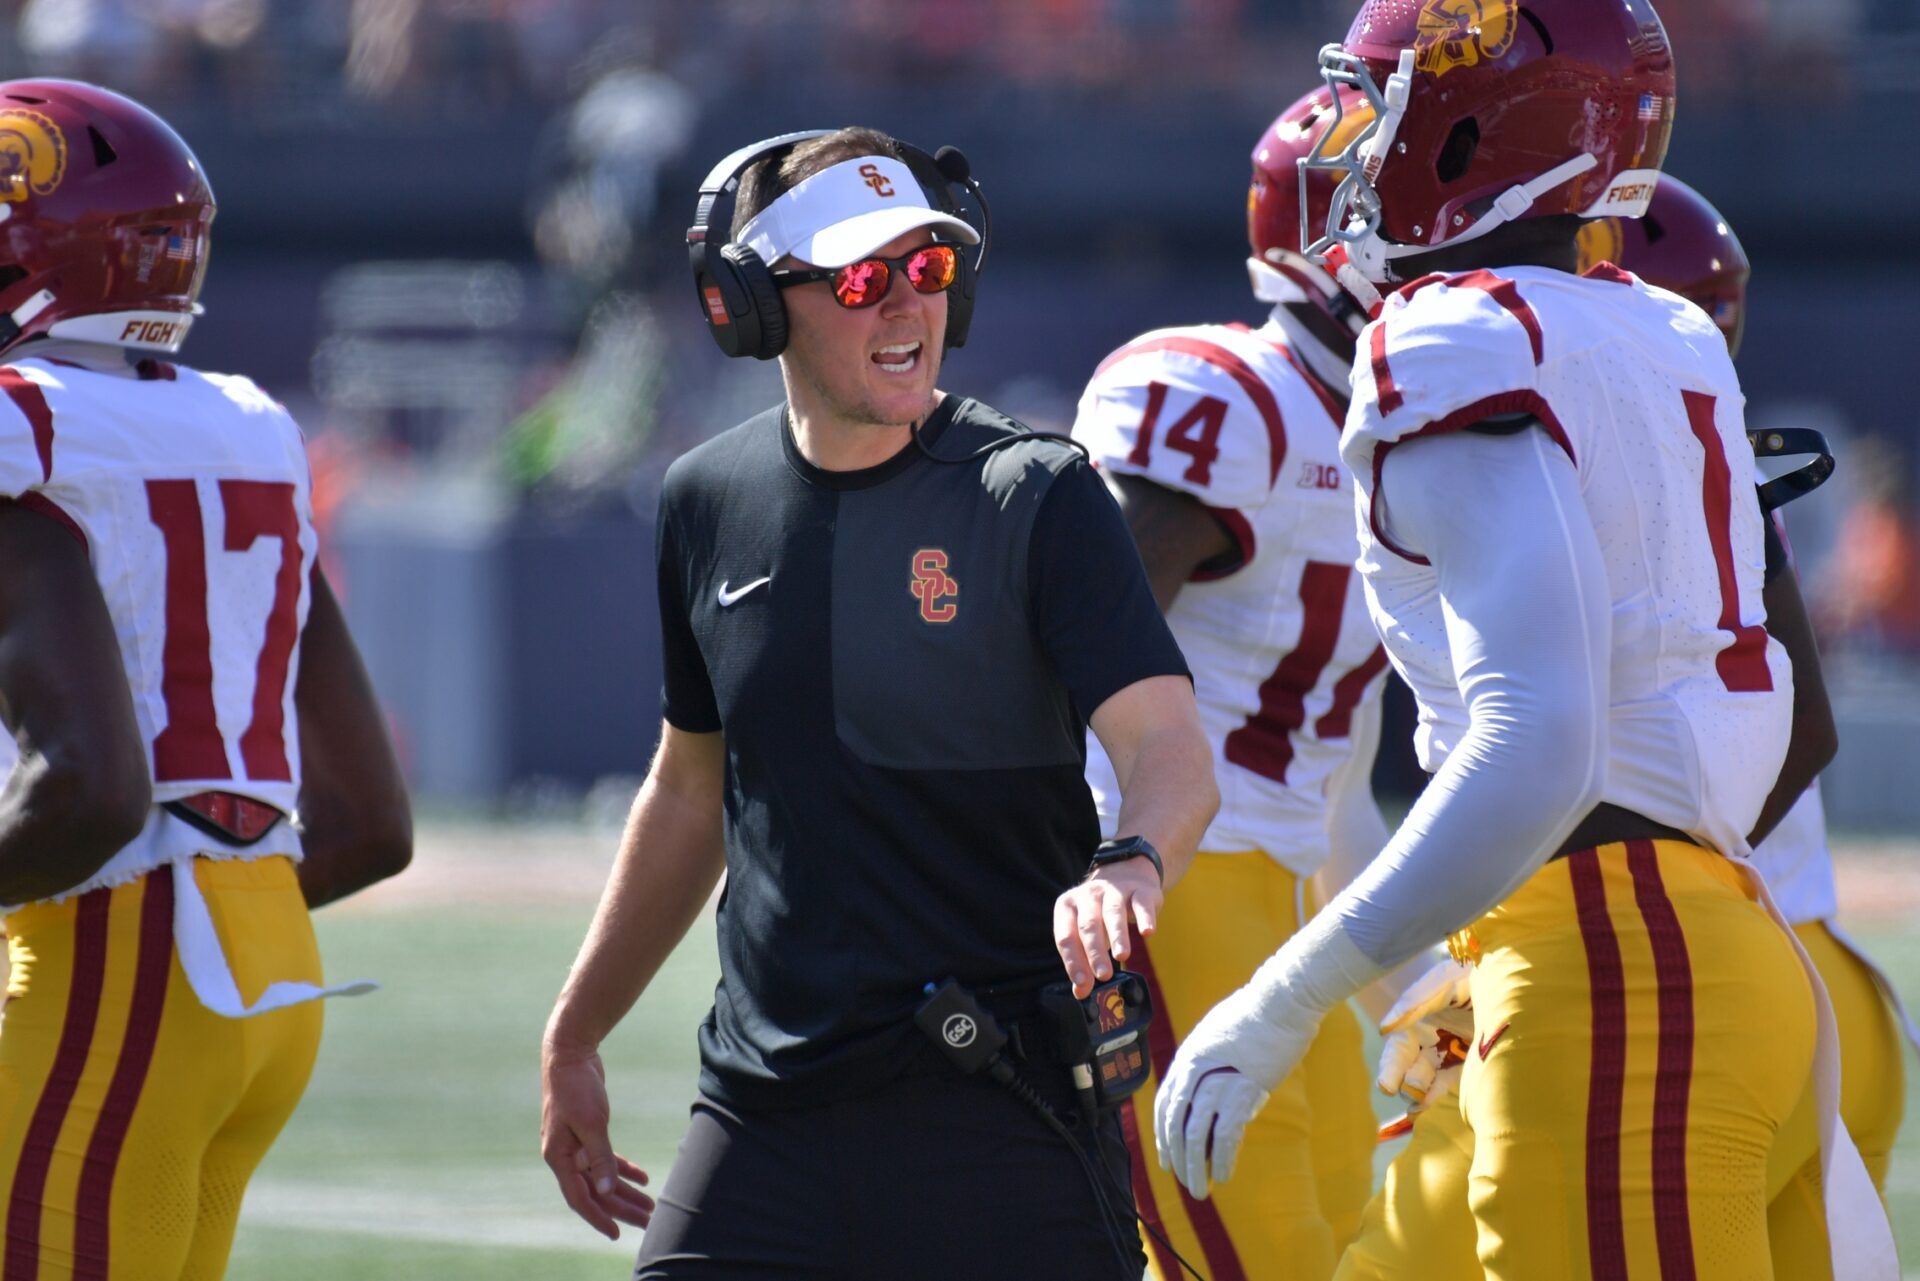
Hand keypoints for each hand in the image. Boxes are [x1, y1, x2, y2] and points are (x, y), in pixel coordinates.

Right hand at [540, 1041, 655, 1238]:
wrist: (569, 1055)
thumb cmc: (576, 1087)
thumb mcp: (591, 1123)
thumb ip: (599, 1157)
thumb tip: (605, 1190)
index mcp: (559, 1158)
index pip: (579, 1198)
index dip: (598, 1217)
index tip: (616, 1234)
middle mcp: (565, 1156)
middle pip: (595, 1191)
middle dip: (621, 1208)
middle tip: (647, 1222)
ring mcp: (576, 1146)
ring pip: (602, 1178)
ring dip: (625, 1192)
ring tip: (649, 1206)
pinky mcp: (588, 1134)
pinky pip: (606, 1160)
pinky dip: (624, 1170)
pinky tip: (643, 1178)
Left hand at [1053, 859, 1161, 997]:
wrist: (1127, 874)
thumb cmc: (1102, 913)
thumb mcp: (1087, 933)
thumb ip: (1083, 960)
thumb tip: (1081, 993)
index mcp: (1068, 906)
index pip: (1065, 936)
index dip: (1073, 961)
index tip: (1082, 983)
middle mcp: (1088, 895)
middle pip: (1088, 926)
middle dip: (1095, 952)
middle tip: (1103, 976)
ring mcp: (1113, 889)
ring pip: (1113, 913)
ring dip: (1117, 936)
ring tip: (1122, 957)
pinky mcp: (1139, 889)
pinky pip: (1141, 903)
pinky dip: (1145, 917)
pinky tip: (1147, 932)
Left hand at [1152, 982, 1313, 1198]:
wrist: (1283, 999)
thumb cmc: (1259, 1015)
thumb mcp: (1223, 1036)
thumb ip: (1212, 1063)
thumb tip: (1214, 1092)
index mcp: (1188, 1056)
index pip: (1165, 1103)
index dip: (1162, 1134)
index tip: (1165, 1158)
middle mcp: (1196, 1068)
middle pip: (1176, 1122)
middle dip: (1176, 1158)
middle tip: (1183, 1182)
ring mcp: (1219, 1079)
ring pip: (1196, 1134)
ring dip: (1196, 1167)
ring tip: (1200, 1190)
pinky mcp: (1245, 1088)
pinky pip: (1226, 1133)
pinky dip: (1223, 1158)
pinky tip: (1224, 1175)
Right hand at [1373, 958, 1472, 1111]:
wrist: (1521, 981)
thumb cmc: (1479, 972)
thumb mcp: (1447, 981)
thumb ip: (1416, 1001)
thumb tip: (1384, 1028)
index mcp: (1421, 1014)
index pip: (1400, 1044)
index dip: (1391, 1065)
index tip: (1386, 1085)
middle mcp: (1433, 1034)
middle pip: (1411, 1063)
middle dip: (1402, 1080)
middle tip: (1398, 1094)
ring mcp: (1453, 1049)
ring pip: (1428, 1076)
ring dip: (1419, 1092)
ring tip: (1414, 1107)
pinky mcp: (1473, 1062)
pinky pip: (1451, 1081)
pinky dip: (1438, 1095)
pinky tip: (1428, 1107)